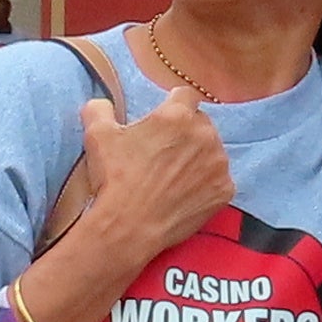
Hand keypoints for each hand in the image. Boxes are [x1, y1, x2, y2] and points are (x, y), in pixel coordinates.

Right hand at [81, 88, 233, 271]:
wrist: (129, 226)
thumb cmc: (114, 178)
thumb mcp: (97, 135)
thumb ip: (100, 109)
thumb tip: (101, 104)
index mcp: (177, 116)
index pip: (186, 95)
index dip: (174, 105)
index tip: (164, 120)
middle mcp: (205, 134)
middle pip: (201, 123)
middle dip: (186, 133)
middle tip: (165, 153)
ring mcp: (219, 164)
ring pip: (213, 151)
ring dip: (198, 158)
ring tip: (175, 176)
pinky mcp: (225, 190)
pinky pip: (218, 180)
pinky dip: (206, 185)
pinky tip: (186, 194)